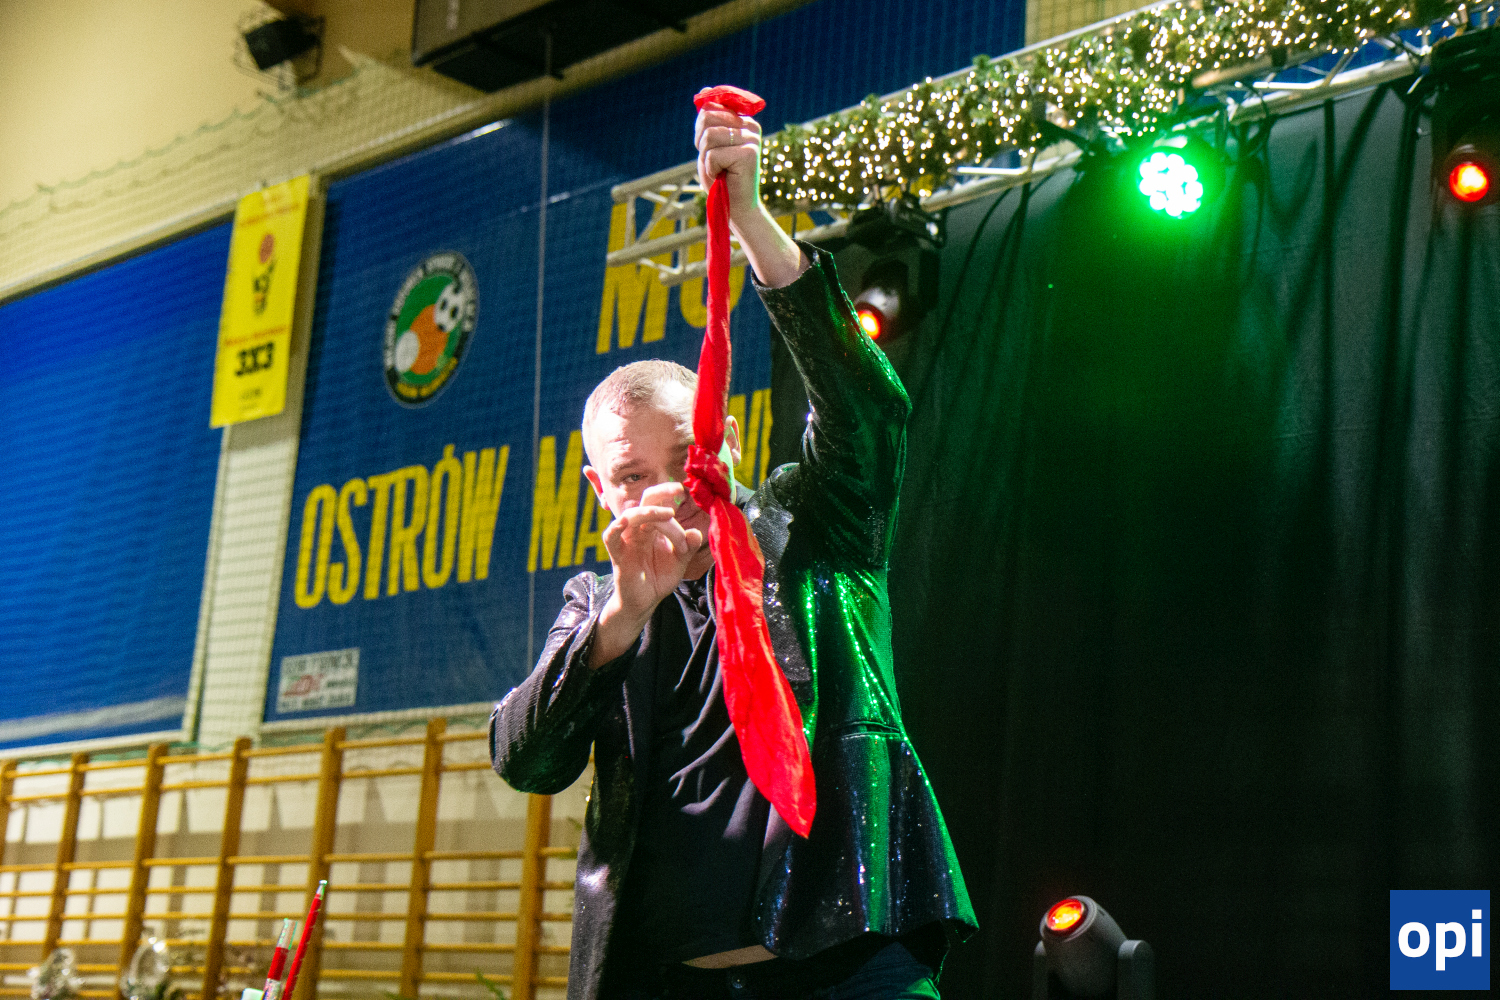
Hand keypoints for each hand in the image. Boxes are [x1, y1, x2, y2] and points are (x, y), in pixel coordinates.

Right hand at [588, 483, 704, 667]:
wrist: (645, 601)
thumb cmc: (660, 577)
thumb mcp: (680, 561)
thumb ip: (688, 546)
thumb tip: (697, 533)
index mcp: (653, 526)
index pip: (662, 507)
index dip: (676, 507)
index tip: (686, 495)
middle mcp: (639, 529)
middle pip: (644, 500)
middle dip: (661, 492)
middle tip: (679, 488)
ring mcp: (627, 540)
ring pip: (631, 515)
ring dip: (649, 511)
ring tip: (669, 513)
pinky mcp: (617, 554)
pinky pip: (611, 537)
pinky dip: (616, 528)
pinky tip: (625, 521)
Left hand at [694, 100, 806, 287]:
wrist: (735, 208)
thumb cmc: (721, 178)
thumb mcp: (709, 144)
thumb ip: (708, 119)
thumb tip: (704, 90)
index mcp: (743, 120)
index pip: (710, 107)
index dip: (700, 128)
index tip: (709, 146)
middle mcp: (750, 126)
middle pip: (707, 118)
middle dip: (701, 143)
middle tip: (713, 161)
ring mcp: (751, 139)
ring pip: (709, 137)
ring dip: (706, 157)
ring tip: (719, 169)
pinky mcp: (749, 154)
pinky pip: (713, 155)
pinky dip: (711, 169)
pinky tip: (724, 176)